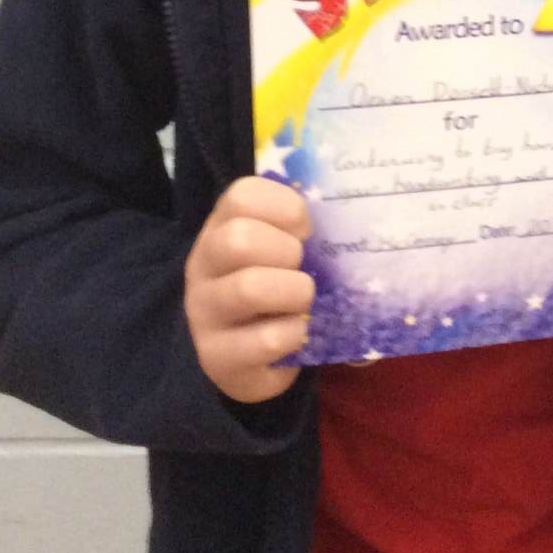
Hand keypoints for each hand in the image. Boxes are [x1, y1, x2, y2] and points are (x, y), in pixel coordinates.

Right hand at [184, 177, 314, 403]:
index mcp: (221, 227)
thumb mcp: (284, 248)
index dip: (285, 206)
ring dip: (294, 292)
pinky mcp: (217, 357)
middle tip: (301, 267)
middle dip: (287, 251)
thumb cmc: (278, 288)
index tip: (306, 229)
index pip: (241, 195)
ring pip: (249, 288)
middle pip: (238, 239)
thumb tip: (349, 217)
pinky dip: (295, 333)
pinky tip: (298, 333)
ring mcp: (204, 313)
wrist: (252, 356)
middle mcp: (203, 266)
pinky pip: (267, 339)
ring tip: (304, 300)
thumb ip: (303, 228)